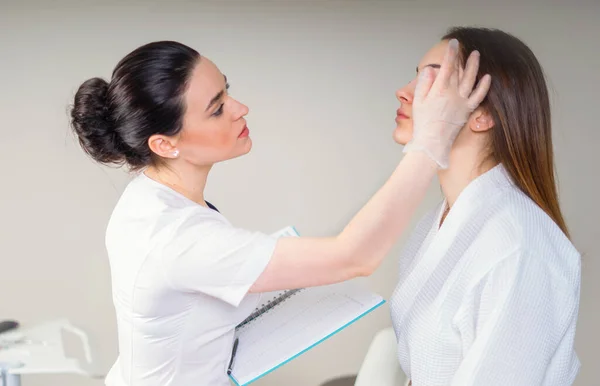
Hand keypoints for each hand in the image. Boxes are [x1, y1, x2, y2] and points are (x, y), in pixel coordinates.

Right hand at [403, 39, 491, 168]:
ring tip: (476, 55)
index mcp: (440, 89)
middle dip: (462, 57)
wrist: (432, 142)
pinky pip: (479, 95)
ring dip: (474, 65)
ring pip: (471, 78)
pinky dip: (484, 86)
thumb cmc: (423, 123)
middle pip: (460, 70)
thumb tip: (431, 69)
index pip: (447, 65)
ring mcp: (462, 101)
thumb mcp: (418, 101)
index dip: (451, 52)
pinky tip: (487, 77)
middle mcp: (453, 93)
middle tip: (464, 47)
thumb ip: (425, 83)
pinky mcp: (467, 110)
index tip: (453, 43)